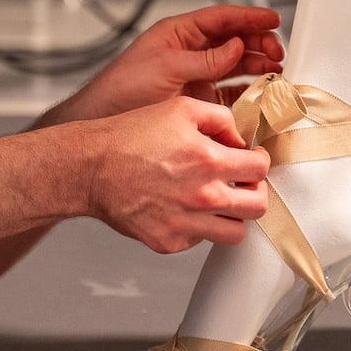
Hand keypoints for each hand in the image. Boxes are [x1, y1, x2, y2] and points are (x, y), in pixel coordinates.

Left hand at [43, 5, 283, 124]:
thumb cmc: (123, 88)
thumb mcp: (166, 68)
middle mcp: (190, 51)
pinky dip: (247, 91)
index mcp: (179, 34)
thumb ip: (204, 59)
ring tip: (275, 72)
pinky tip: (260, 93)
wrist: (104, 120)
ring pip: (235, 65)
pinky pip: (229, 91)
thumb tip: (236, 46)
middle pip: (233, 40)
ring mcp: (195, 75)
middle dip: (258, 43)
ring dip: (257, 66)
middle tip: (277, 53)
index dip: (249, 18)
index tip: (273, 20)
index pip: (221, 18)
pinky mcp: (197, 98)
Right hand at [79, 97, 271, 252]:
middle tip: (242, 184)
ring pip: (235, 233)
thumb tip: (240, 139)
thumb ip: (220, 118)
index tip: (251, 160)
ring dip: (232, 216)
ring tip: (217, 202)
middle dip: (254, 192)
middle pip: (258, 207)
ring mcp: (186, 224)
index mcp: (210, 160)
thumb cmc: (129, 137)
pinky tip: (182, 208)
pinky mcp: (169, 242)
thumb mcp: (180, 109)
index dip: (259, 160)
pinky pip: (199, 241)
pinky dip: (197, 227)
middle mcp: (203, 196)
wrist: (90, 168)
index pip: (260, 168)